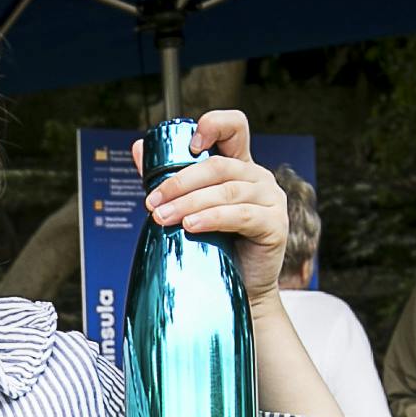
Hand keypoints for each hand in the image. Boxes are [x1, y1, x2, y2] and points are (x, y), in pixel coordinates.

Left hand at [138, 109, 288, 298]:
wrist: (242, 291)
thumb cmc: (219, 248)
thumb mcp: (190, 208)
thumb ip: (168, 178)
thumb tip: (139, 148)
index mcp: (240, 166)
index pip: (234, 127)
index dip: (214, 125)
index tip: (190, 144)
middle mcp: (258, 178)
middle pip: (218, 165)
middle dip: (179, 183)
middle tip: (153, 203)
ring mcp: (271, 200)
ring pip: (226, 191)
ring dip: (189, 203)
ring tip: (163, 218)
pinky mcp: (275, 224)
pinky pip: (241, 215)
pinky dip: (213, 218)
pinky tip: (191, 226)